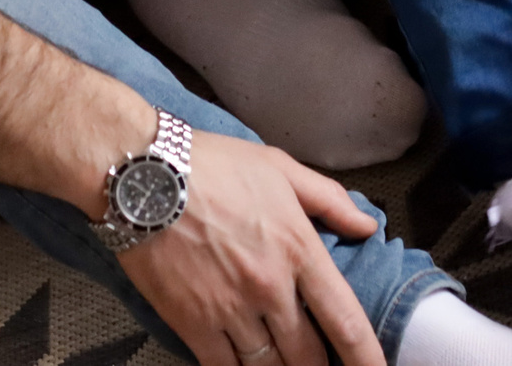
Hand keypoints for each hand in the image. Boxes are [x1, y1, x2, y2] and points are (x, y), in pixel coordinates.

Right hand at [121, 134, 385, 365]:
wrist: (144, 175)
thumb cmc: (212, 165)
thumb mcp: (278, 167)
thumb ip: (328, 199)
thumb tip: (366, 226)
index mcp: (299, 250)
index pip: (346, 320)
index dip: (367, 359)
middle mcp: (270, 288)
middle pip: (309, 356)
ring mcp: (231, 310)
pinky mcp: (192, 324)